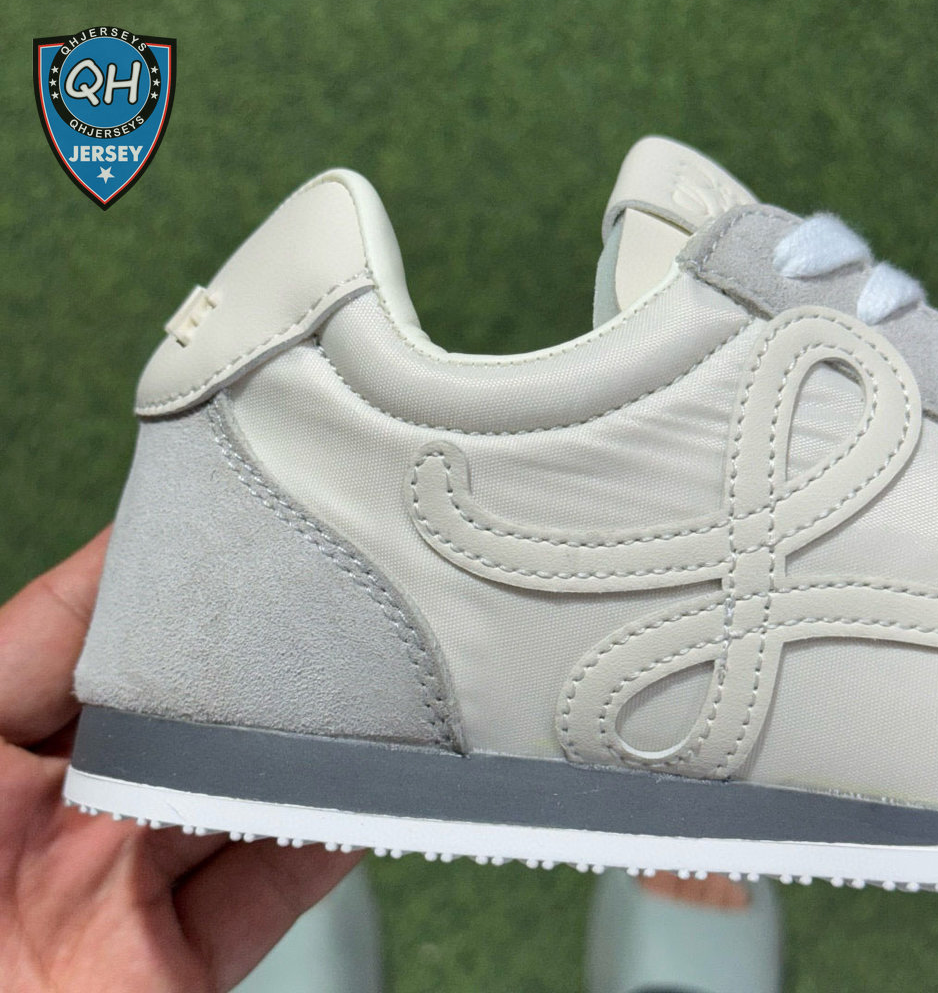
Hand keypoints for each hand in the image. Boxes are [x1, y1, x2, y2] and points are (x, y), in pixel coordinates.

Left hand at [0, 529, 361, 991]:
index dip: (163, 579)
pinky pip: (265, 893)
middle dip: (250, 665)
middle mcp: (67, 809)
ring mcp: (121, 887)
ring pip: (239, 800)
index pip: (96, 633)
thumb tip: (124, 549)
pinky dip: (322, 846)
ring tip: (367, 691)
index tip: (238, 519)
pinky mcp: (170, 968)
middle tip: (323, 605)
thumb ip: (39, 640)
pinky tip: (364, 796)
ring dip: (302, 755)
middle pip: (184, 717)